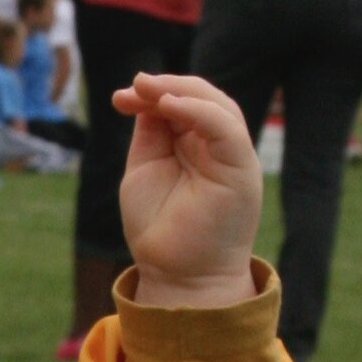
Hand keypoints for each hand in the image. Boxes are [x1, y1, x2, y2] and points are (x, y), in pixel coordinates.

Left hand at [117, 74, 259, 306]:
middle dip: (165, 87)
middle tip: (134, 86)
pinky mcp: (241, 168)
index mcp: (195, 145)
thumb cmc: (158, 228)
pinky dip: (199, 110)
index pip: (180, 103)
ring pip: (218, 105)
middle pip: (201, 97)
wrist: (177, 275)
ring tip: (149, 89)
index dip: (152, 93)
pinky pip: (226, 127)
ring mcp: (232, 156)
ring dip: (181, 90)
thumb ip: (151, 131)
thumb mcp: (145, 168)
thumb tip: (146, 94)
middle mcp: (217, 147)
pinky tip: (171, 105)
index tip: (120, 98)